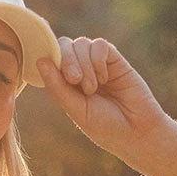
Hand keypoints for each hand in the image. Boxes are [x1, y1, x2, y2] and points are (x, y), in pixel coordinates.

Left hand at [37, 36, 168, 160]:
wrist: (136, 131)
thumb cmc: (104, 127)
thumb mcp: (76, 109)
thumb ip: (58, 87)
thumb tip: (40, 61)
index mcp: (66, 85)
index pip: (51, 60)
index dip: (51, 61)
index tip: (56, 74)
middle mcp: (80, 71)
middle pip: (64, 46)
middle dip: (66, 60)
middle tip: (75, 80)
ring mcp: (97, 64)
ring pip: (81, 44)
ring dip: (84, 64)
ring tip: (92, 88)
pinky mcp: (115, 59)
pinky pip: (100, 45)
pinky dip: (98, 60)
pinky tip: (105, 79)